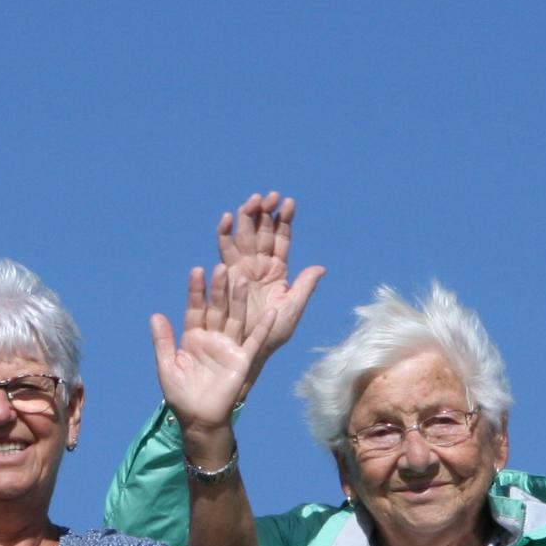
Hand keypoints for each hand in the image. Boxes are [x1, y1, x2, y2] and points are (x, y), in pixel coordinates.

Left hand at [149, 258, 323, 437]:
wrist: (198, 418)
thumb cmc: (180, 394)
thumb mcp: (167, 366)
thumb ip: (163, 341)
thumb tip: (155, 315)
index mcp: (193, 337)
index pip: (195, 308)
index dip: (196, 291)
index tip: (196, 270)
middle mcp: (213, 337)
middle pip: (217, 308)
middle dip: (218, 289)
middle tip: (221, 267)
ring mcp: (229, 347)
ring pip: (236, 319)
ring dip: (239, 300)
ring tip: (241, 279)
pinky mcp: (243, 360)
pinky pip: (255, 342)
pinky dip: (263, 328)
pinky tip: (271, 313)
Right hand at [214, 191, 324, 372]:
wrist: (248, 349)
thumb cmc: (272, 334)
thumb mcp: (292, 309)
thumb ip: (305, 287)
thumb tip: (321, 267)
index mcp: (278, 272)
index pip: (282, 240)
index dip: (285, 222)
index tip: (289, 203)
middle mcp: (260, 266)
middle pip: (263, 233)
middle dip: (266, 213)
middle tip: (270, 196)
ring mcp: (243, 269)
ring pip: (245, 237)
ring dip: (247, 218)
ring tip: (252, 200)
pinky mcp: (226, 275)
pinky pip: (224, 251)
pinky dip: (224, 234)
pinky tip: (227, 218)